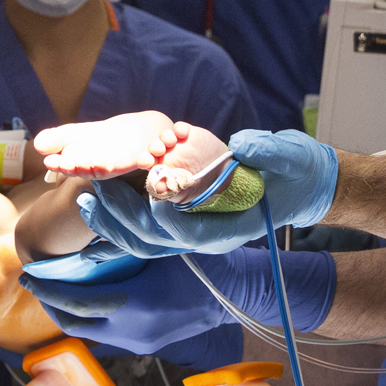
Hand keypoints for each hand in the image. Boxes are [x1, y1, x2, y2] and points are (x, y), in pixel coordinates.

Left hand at [20, 245, 333, 353]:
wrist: (238, 292)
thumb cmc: (204, 259)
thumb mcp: (163, 240)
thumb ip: (126, 232)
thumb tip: (89, 208)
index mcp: (136, 304)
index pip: (78, 301)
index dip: (49, 288)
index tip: (27, 272)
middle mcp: (134, 331)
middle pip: (76, 323)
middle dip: (51, 302)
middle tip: (33, 282)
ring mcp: (141, 342)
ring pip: (90, 332)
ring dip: (69, 312)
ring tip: (54, 290)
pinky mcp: (148, 345)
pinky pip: (107, 334)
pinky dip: (90, 317)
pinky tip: (86, 298)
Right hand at [35, 110, 176, 178]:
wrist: (144, 133)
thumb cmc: (108, 138)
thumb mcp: (80, 135)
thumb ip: (60, 139)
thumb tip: (37, 144)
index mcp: (87, 163)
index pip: (71, 165)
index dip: (63, 165)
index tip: (51, 162)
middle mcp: (105, 167)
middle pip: (90, 169)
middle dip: (79, 166)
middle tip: (67, 163)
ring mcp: (126, 164)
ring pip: (115, 167)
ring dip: (106, 166)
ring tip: (95, 162)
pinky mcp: (146, 159)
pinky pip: (143, 161)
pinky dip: (142, 160)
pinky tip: (141, 157)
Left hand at [76, 130, 337, 253]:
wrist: (299, 185)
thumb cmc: (295, 171)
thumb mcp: (290, 156)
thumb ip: (268, 152)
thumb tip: (242, 144)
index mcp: (232, 227)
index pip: (192, 232)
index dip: (168, 218)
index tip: (149, 195)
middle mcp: (208, 236)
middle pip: (158, 240)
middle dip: (125, 217)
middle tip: (98, 190)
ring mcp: (193, 233)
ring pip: (144, 241)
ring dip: (112, 223)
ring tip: (86, 198)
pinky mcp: (182, 224)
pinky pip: (143, 231)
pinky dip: (118, 220)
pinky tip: (96, 201)